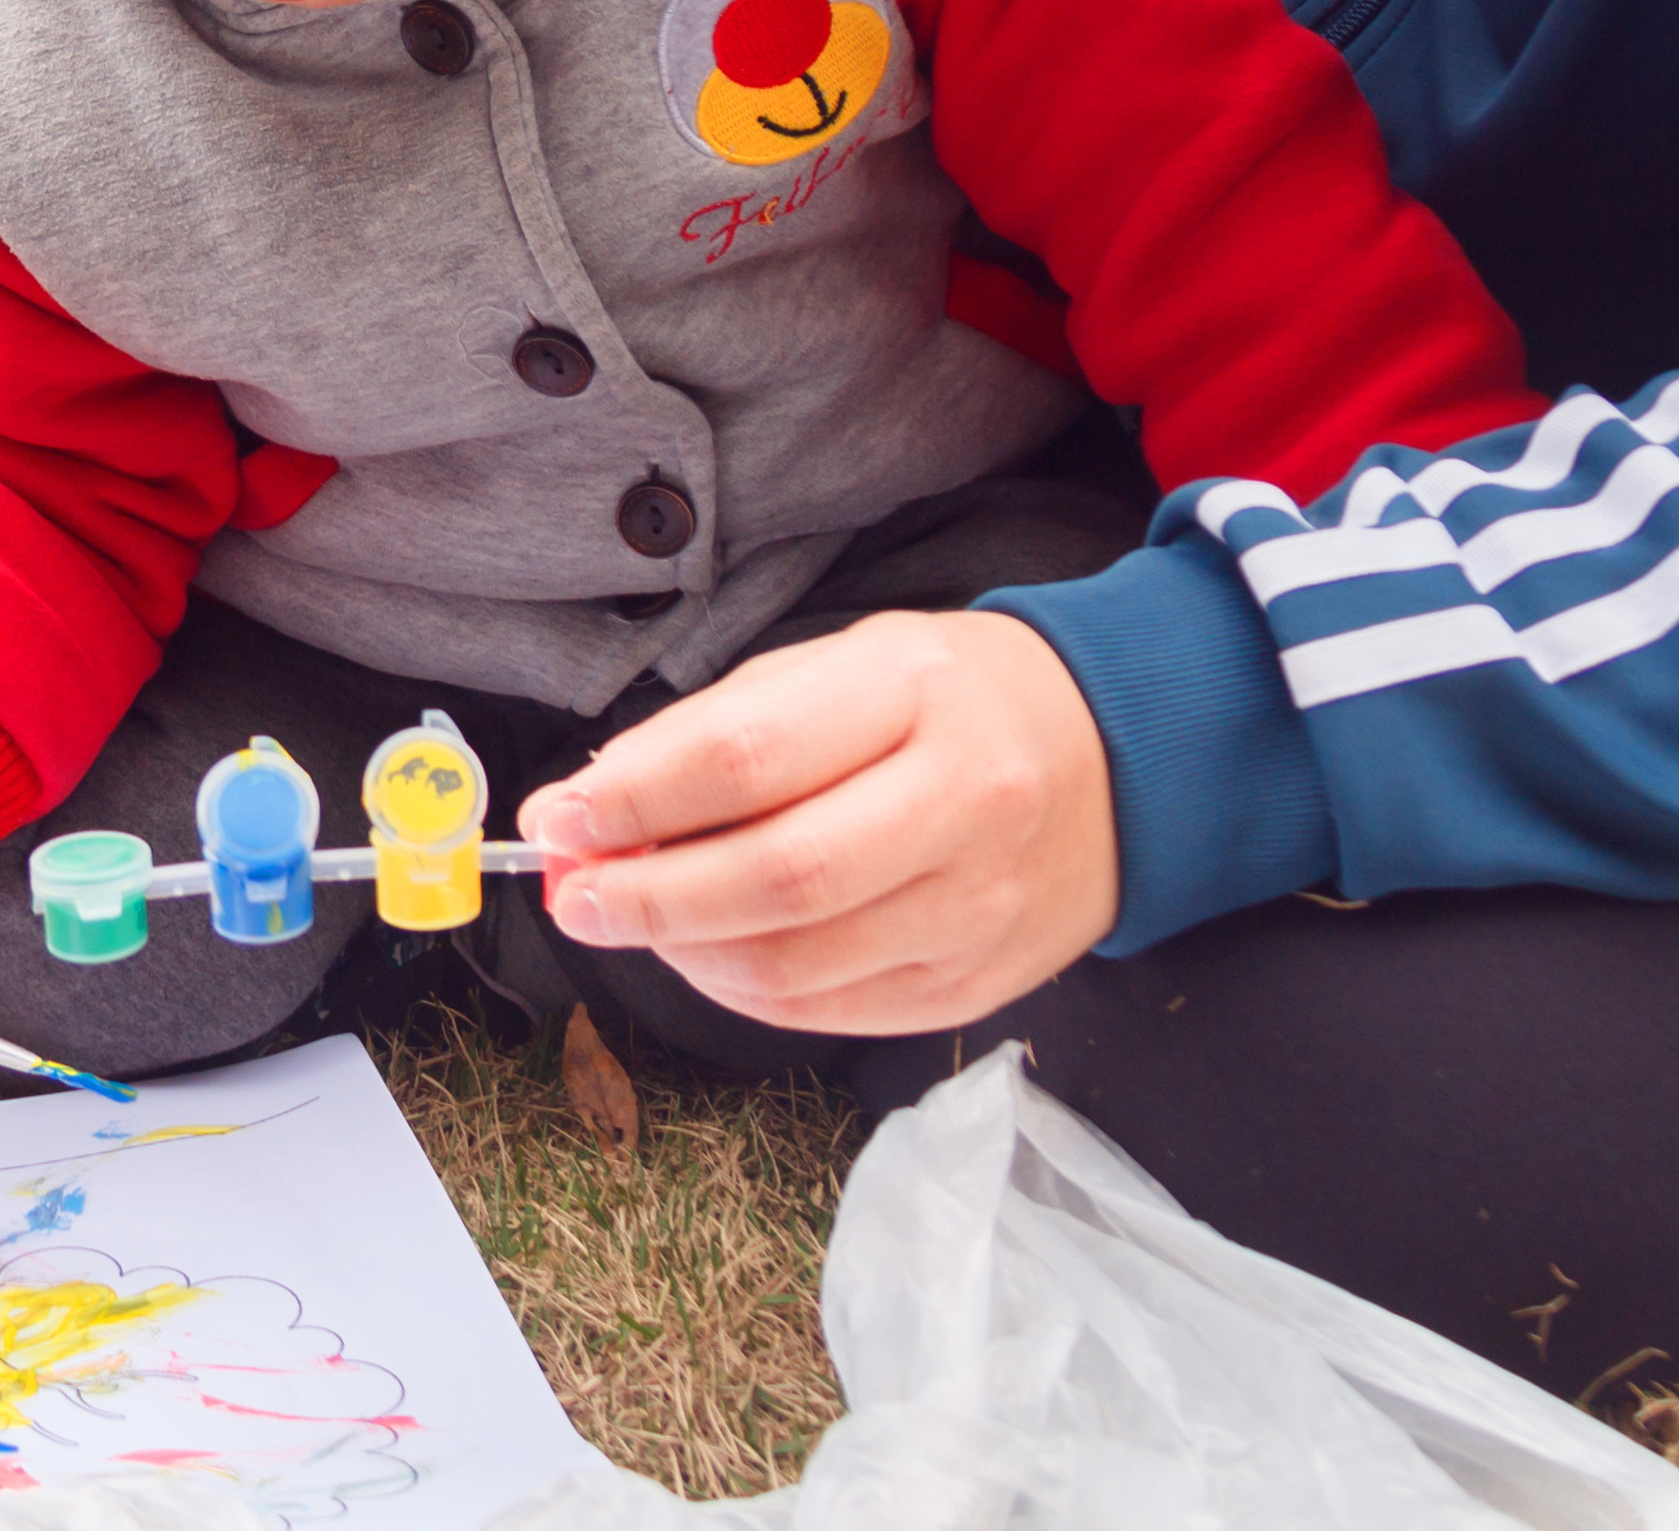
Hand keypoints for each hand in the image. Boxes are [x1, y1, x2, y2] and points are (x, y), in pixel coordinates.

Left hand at [517, 610, 1118, 1034]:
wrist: (1115, 761)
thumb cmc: (951, 702)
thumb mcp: (840, 665)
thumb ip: (713, 731)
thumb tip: (590, 807)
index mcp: (914, 693)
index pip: (747, 757)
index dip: (636, 800)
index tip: (563, 819)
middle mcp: (959, 802)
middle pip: (773, 876)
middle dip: (646, 895)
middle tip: (573, 892)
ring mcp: (974, 907)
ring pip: (794, 964)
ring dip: (682, 952)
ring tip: (631, 920)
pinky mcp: (975, 985)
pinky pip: (827, 1013)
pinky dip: (742, 991)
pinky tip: (706, 953)